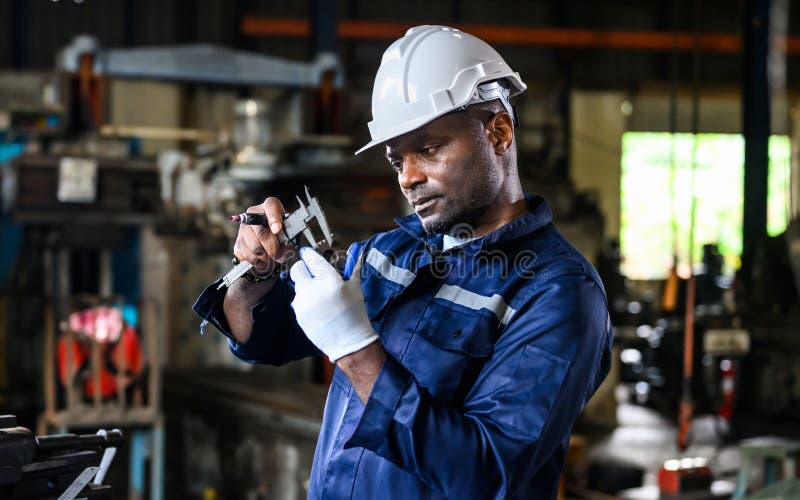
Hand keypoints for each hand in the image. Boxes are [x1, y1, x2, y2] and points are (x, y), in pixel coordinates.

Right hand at [232, 197, 291, 273]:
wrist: (266, 233)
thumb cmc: (279, 229)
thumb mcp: (288, 226)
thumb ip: (288, 234)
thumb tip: (285, 248)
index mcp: (268, 206)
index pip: (271, 207)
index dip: (274, 220)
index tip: (277, 230)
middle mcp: (252, 215)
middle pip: (262, 234)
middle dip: (274, 249)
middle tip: (282, 256)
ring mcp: (242, 229)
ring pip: (255, 249)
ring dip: (267, 258)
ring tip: (274, 258)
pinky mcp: (238, 243)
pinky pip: (247, 257)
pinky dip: (258, 262)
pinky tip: (264, 259)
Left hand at [290, 244, 378, 361]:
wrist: (349, 341)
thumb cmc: (355, 312)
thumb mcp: (355, 287)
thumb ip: (353, 266)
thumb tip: (355, 249)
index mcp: (330, 281)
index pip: (311, 259)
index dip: (309, 255)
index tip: (308, 254)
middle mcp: (314, 290)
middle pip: (297, 270)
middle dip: (303, 269)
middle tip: (312, 274)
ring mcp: (304, 304)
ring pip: (297, 287)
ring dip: (306, 287)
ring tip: (321, 297)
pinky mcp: (299, 315)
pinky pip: (298, 301)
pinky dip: (306, 302)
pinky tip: (319, 309)